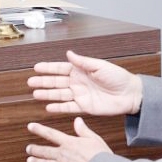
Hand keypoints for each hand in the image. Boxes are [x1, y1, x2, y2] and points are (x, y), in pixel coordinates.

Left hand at [26, 117, 110, 161]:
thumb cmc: (101, 157)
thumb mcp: (94, 139)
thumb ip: (83, 130)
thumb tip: (77, 120)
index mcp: (69, 143)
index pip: (50, 134)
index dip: (39, 129)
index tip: (30, 126)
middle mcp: (62, 154)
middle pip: (44, 150)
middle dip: (34, 149)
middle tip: (28, 148)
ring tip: (29, 160)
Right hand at [27, 50, 142, 116]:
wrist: (130, 94)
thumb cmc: (117, 77)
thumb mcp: (100, 66)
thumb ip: (83, 62)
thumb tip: (68, 53)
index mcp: (81, 70)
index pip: (61, 68)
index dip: (49, 68)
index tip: (36, 67)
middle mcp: (78, 82)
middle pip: (57, 82)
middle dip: (43, 82)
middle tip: (30, 82)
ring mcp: (80, 95)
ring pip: (59, 95)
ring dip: (47, 94)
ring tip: (35, 94)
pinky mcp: (84, 107)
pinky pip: (68, 107)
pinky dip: (58, 108)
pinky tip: (48, 107)